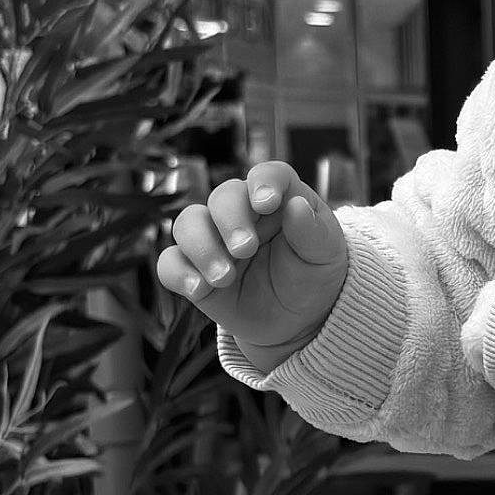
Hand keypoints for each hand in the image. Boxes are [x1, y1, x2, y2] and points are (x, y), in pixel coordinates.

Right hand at [156, 161, 349, 368]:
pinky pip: (170, 263)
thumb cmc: (313, 276)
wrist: (297, 319)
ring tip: (224, 277)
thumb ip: (312, 231)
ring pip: (188, 223)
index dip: (263, 182)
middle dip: (230, 221)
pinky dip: (179, 273)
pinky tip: (198, 289)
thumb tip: (297, 206)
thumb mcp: (324, 254)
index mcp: (279, 199)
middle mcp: (241, 212)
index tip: (267, 203)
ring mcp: (214, 240)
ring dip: (202, 247)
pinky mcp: (194, 269)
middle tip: (245, 249)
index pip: (268, 175)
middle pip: (222, 197)